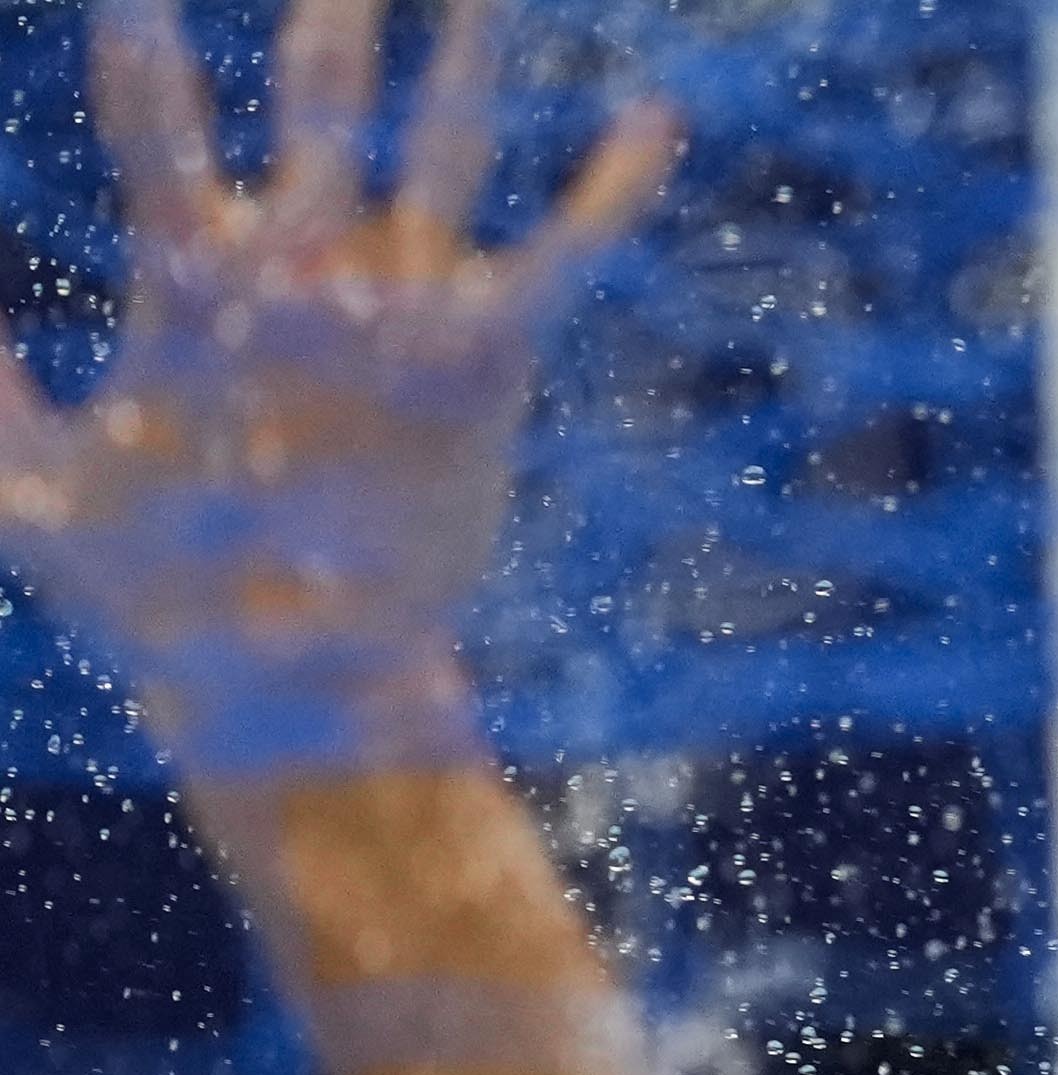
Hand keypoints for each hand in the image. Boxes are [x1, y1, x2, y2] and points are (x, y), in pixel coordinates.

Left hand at [0, 0, 670, 773]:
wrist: (288, 680)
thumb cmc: (151, 598)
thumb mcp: (38, 504)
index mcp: (191, 278)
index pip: (158, 132)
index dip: (142, 53)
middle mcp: (303, 268)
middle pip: (315, 102)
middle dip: (326, 15)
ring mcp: (400, 305)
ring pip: (440, 148)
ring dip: (464, 58)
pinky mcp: (488, 358)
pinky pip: (561, 257)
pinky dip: (609, 189)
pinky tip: (651, 117)